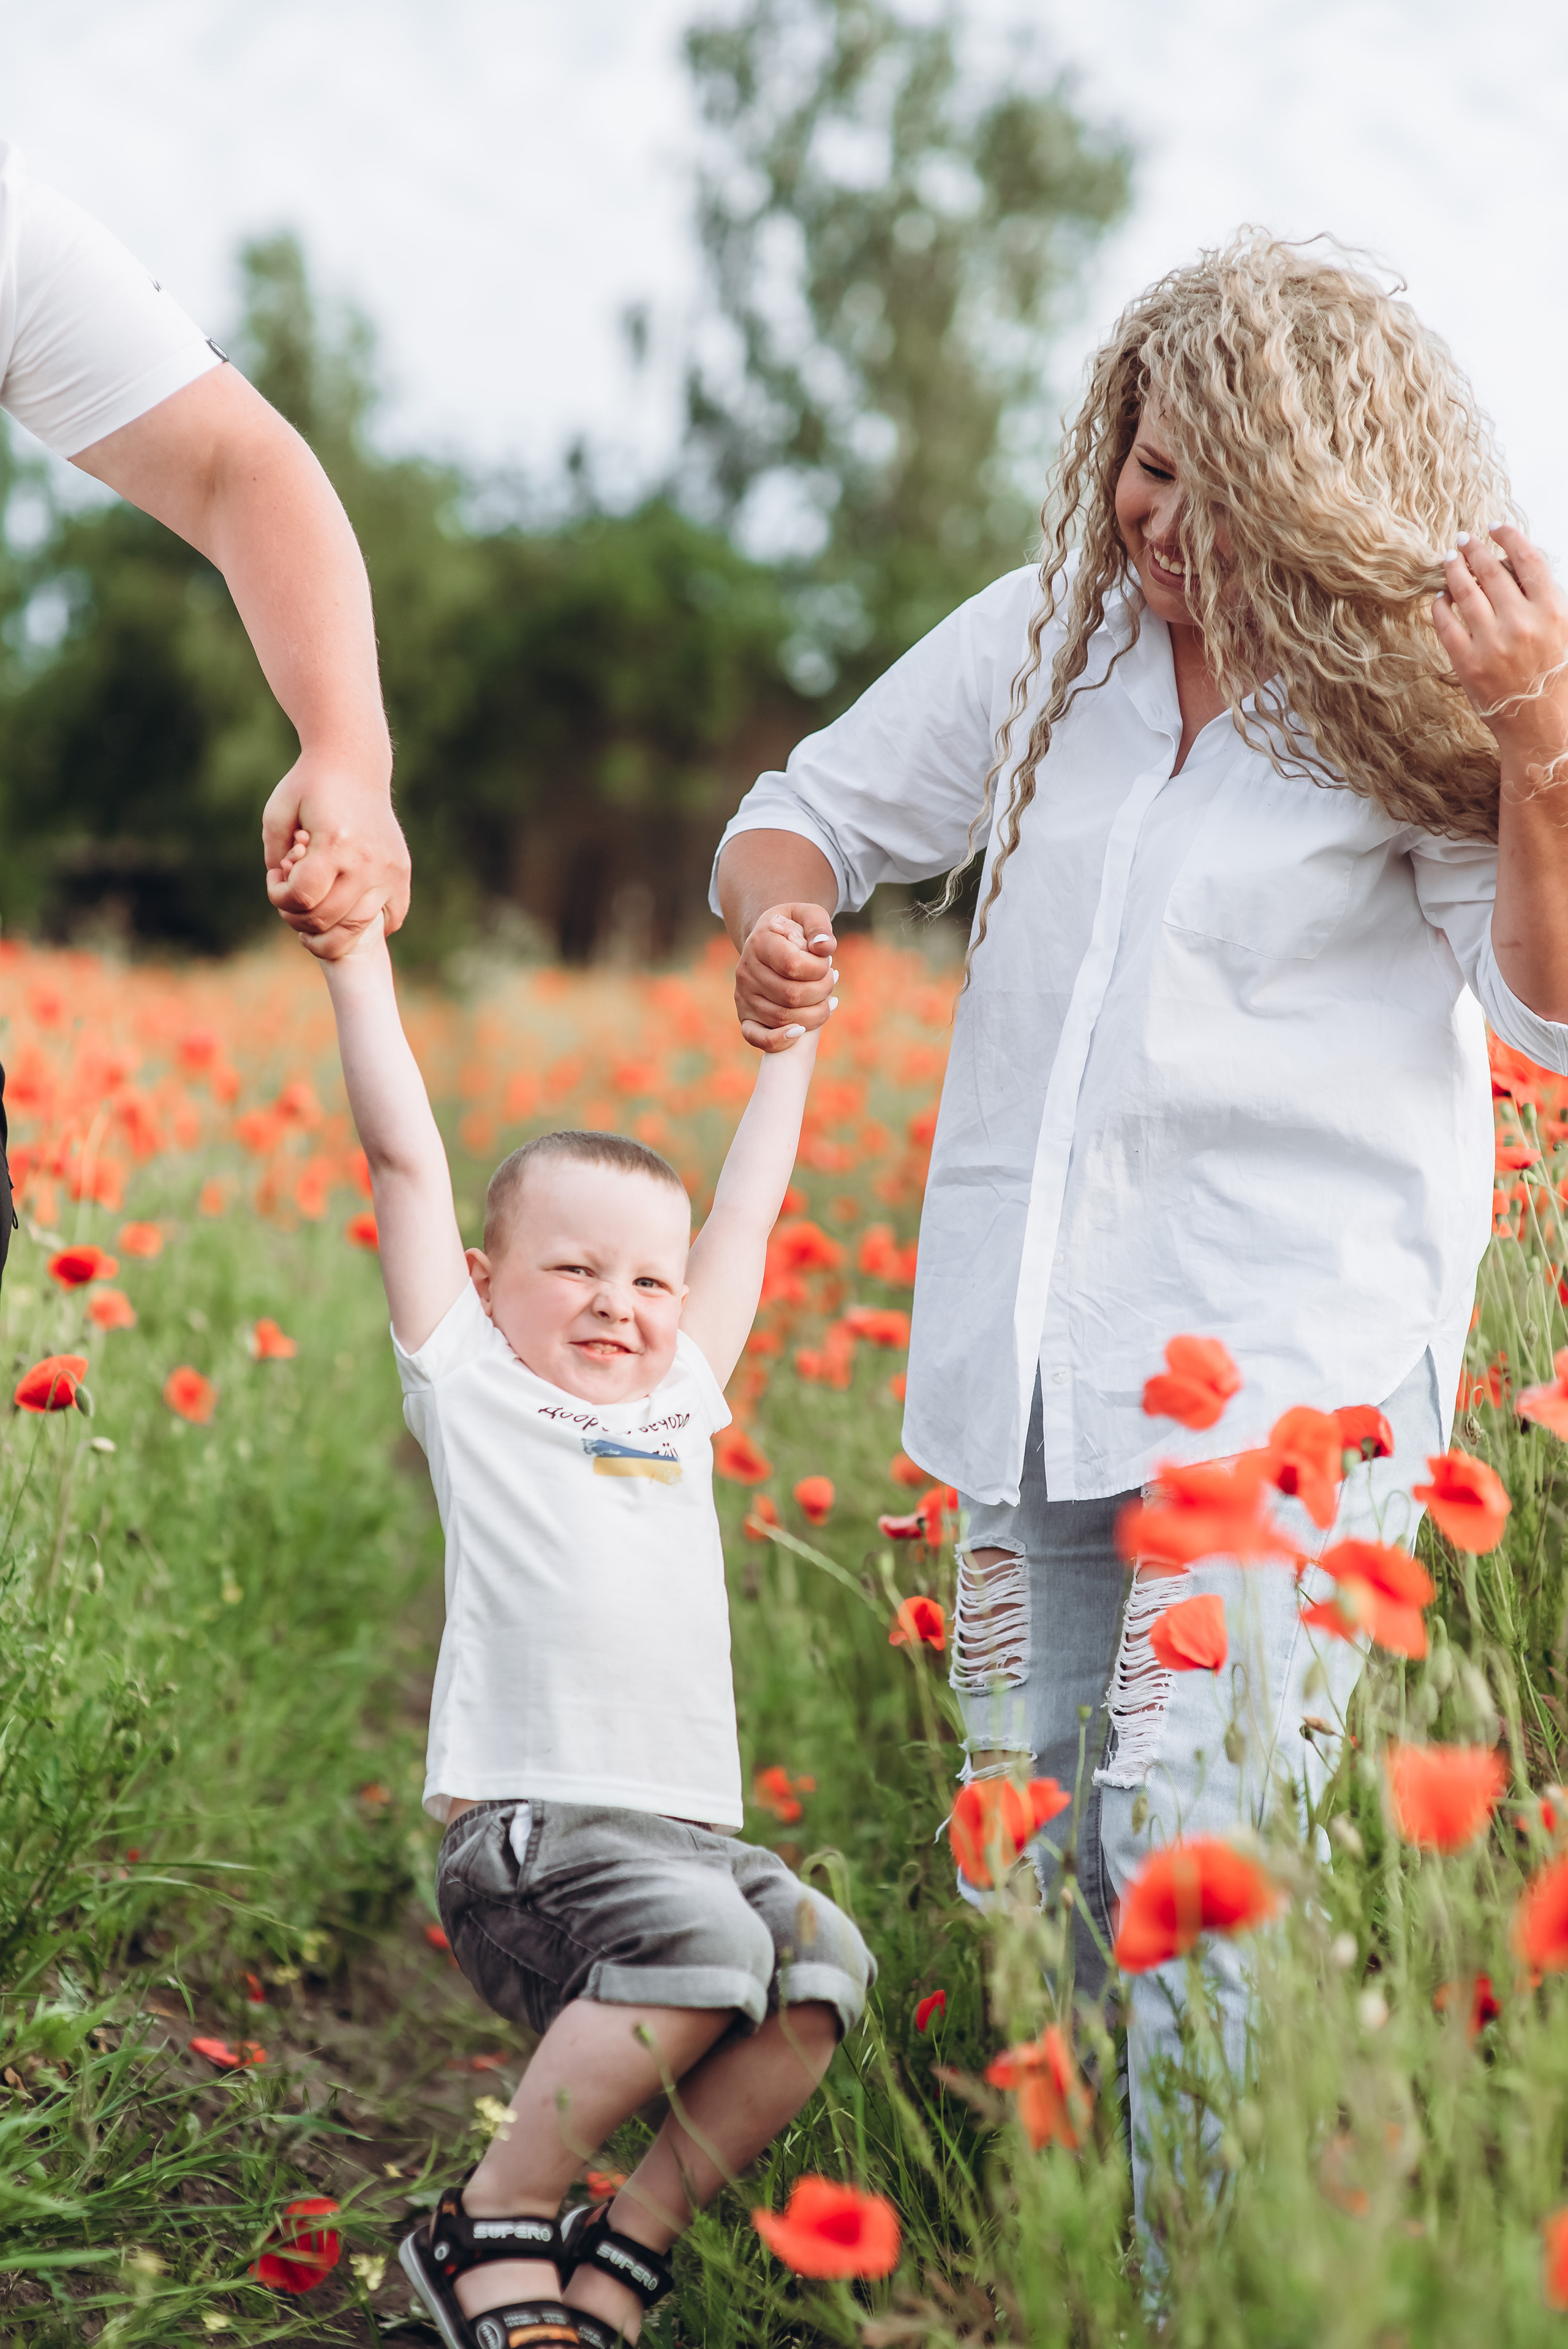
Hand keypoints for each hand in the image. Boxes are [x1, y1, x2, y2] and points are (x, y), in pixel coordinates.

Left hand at [263, 748, 410, 957]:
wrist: (354, 765)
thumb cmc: (309, 787)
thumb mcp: (277, 814)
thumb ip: (274, 856)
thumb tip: (288, 896)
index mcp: (335, 843)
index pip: (302, 898)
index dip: (279, 897)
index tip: (275, 878)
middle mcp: (367, 862)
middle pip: (327, 920)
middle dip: (298, 916)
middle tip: (291, 897)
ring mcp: (389, 870)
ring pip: (358, 930)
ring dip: (329, 931)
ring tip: (314, 913)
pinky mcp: (401, 873)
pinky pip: (390, 920)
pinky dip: (367, 927)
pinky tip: (347, 911)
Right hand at [734, 903, 837, 1051]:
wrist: (770, 942)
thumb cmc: (794, 929)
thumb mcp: (808, 916)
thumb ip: (818, 926)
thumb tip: (824, 948)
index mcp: (759, 942)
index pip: (793, 965)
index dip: (819, 969)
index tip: (827, 963)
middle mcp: (746, 970)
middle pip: (791, 996)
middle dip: (822, 992)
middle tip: (831, 980)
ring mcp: (743, 996)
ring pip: (783, 1019)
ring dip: (815, 1014)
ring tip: (827, 1000)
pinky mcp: (744, 1016)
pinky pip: (757, 1038)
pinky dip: (780, 1040)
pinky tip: (801, 1031)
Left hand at [1433, 525, 1567, 781]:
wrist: (1541, 727)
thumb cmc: (1556, 678)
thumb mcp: (1564, 633)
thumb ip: (1545, 600)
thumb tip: (1516, 566)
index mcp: (1552, 612)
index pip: (1527, 560)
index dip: (1509, 537)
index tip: (1496, 526)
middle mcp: (1521, 623)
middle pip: (1491, 572)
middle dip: (1475, 550)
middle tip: (1464, 539)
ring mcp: (1491, 643)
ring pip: (1465, 593)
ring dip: (1454, 570)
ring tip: (1449, 559)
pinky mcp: (1466, 664)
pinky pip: (1446, 624)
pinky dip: (1441, 605)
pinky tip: (1440, 597)